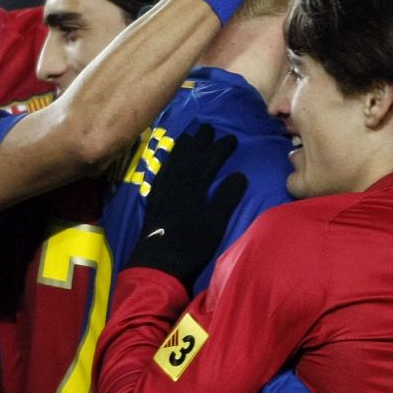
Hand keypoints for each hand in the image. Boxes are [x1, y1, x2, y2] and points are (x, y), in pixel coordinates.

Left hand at [124, 123, 246, 290]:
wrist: (158, 264)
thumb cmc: (191, 246)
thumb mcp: (215, 223)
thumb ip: (226, 198)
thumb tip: (239, 175)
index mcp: (194, 188)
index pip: (209, 161)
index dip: (220, 148)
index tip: (231, 138)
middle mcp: (176, 185)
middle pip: (189, 157)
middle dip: (199, 142)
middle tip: (207, 127)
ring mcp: (162, 193)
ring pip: (172, 164)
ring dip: (181, 149)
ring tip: (188, 137)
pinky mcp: (153, 203)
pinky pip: (160, 175)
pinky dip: (166, 166)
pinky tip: (167, 164)